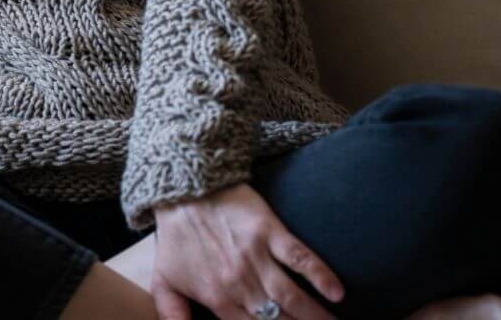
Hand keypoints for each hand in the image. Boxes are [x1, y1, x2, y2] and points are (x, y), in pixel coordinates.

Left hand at [148, 183, 344, 319]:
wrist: (181, 191)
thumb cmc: (175, 238)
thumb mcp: (163, 280)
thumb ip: (173, 313)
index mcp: (216, 298)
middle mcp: (239, 283)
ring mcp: (255, 257)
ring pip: (292, 296)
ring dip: (315, 314)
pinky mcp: (268, 232)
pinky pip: (298, 257)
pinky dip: (319, 275)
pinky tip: (337, 293)